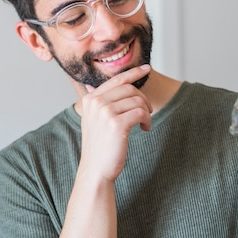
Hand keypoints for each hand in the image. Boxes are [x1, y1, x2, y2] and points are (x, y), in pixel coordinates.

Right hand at [79, 65, 152, 181]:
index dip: (133, 73)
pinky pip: (141, 112)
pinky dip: (147, 119)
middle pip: (129, 88)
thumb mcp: (95, 119)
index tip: (147, 68)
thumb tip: (108, 83)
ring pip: (137, 100)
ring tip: (144, 123)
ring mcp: (105, 112)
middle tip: (147, 112)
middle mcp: (95, 102)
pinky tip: (144, 128)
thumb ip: (101, 101)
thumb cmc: (100, 146)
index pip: (116, 79)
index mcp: (90, 99)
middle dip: (143, 99)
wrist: (96, 169)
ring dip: (146, 111)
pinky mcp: (116, 124)